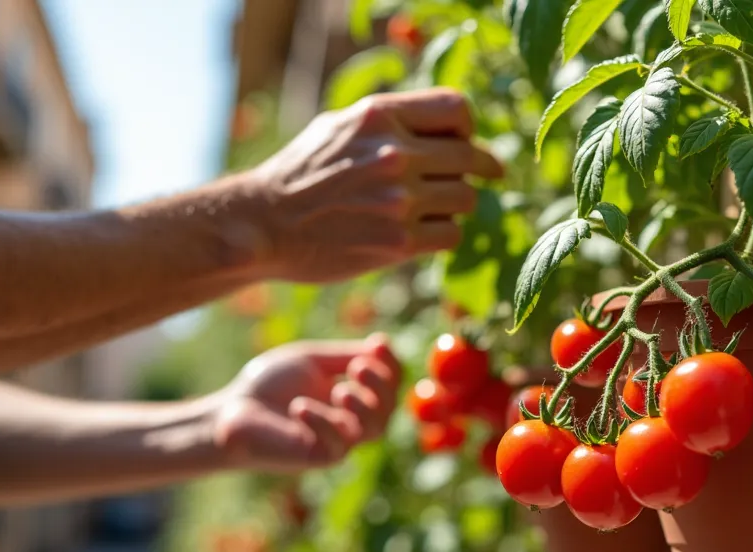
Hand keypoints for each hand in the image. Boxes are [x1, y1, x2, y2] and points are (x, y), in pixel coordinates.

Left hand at [211, 334, 402, 472]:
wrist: (231, 410)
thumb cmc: (268, 385)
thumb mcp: (310, 361)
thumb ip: (344, 355)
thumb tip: (382, 343)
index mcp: (351, 395)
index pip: (387, 384)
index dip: (389, 364)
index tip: (378, 343)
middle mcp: (350, 420)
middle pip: (387, 408)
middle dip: (382, 386)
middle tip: (359, 368)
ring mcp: (336, 441)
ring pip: (373, 430)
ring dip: (364, 407)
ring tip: (339, 389)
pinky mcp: (318, 457)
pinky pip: (338, 445)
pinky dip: (323, 422)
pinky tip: (299, 406)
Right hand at [239, 88, 503, 283]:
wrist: (264, 225)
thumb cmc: (300, 174)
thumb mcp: (338, 125)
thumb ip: (388, 121)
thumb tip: (442, 125)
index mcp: (379, 116)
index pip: (457, 109)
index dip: (467, 126)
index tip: (464, 140)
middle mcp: (394, 153)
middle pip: (470, 156)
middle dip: (480, 167)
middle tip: (488, 174)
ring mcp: (399, 200)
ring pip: (466, 197)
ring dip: (458, 203)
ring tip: (439, 207)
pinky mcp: (398, 241)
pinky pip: (452, 234)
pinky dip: (445, 234)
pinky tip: (426, 232)